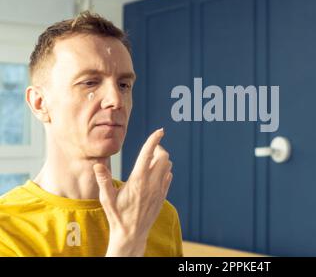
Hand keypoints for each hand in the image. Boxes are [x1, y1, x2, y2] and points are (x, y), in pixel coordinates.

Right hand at [93, 128, 172, 255]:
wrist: (132, 234)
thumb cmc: (117, 216)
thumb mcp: (106, 198)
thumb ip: (103, 180)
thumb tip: (97, 164)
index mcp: (138, 180)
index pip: (148, 154)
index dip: (154, 140)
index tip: (160, 130)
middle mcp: (152, 183)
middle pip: (163, 157)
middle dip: (157, 149)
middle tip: (149, 151)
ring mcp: (159, 190)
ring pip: (168, 166)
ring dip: (161, 160)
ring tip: (150, 162)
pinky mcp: (163, 196)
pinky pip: (169, 177)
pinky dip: (164, 171)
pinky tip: (154, 175)